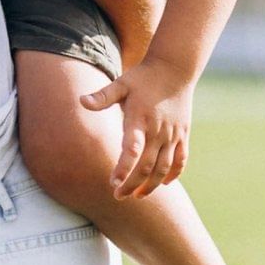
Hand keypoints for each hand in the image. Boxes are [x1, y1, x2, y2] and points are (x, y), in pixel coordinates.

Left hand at [80, 58, 196, 199]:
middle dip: (133, 184)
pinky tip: (163, 184)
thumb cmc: (143, 77)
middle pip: (147, 166)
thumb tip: (81, 101)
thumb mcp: (121, 83)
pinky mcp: (183, 134)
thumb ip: (102, 96)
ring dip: (152, 185)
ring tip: (138, 196)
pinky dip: (173, 174)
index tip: (113, 183)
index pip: (132, 149)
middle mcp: (158, 130)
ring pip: (164, 168)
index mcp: (140, 119)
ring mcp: (173, 134)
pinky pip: (181, 160)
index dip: (123, 168)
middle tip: (118, 196)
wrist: (175, 69)